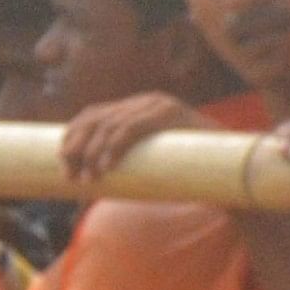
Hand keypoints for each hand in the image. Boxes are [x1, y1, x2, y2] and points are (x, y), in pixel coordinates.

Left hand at [61, 90, 210, 177]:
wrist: (227, 169)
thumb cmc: (181, 171)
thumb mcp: (142, 163)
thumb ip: (117, 165)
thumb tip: (78, 188)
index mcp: (135, 108)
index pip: (91, 114)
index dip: (71, 137)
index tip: (62, 163)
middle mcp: (144, 101)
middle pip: (96, 119)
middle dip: (77, 148)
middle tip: (72, 176)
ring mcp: (159, 105)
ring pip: (111, 125)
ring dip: (93, 154)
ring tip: (90, 179)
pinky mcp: (172, 114)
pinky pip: (133, 127)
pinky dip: (114, 147)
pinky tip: (107, 166)